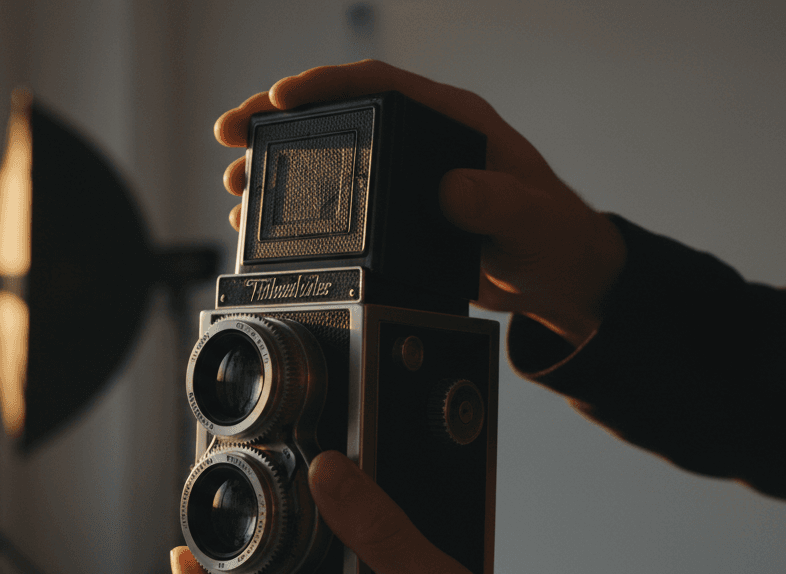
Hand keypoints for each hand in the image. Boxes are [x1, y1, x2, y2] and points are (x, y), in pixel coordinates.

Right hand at [214, 60, 625, 345]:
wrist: (557, 278)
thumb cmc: (554, 238)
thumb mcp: (531, 220)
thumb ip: (497, 203)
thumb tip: (450, 190)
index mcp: (451, 120)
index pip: (377, 83)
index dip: (324, 84)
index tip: (281, 96)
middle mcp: (417, 139)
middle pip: (333, 114)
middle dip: (272, 121)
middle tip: (229, 134)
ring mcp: (398, 174)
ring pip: (321, 156)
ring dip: (272, 166)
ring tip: (232, 184)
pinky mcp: (388, 213)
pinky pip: (328, 199)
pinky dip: (289, 207)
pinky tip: (256, 222)